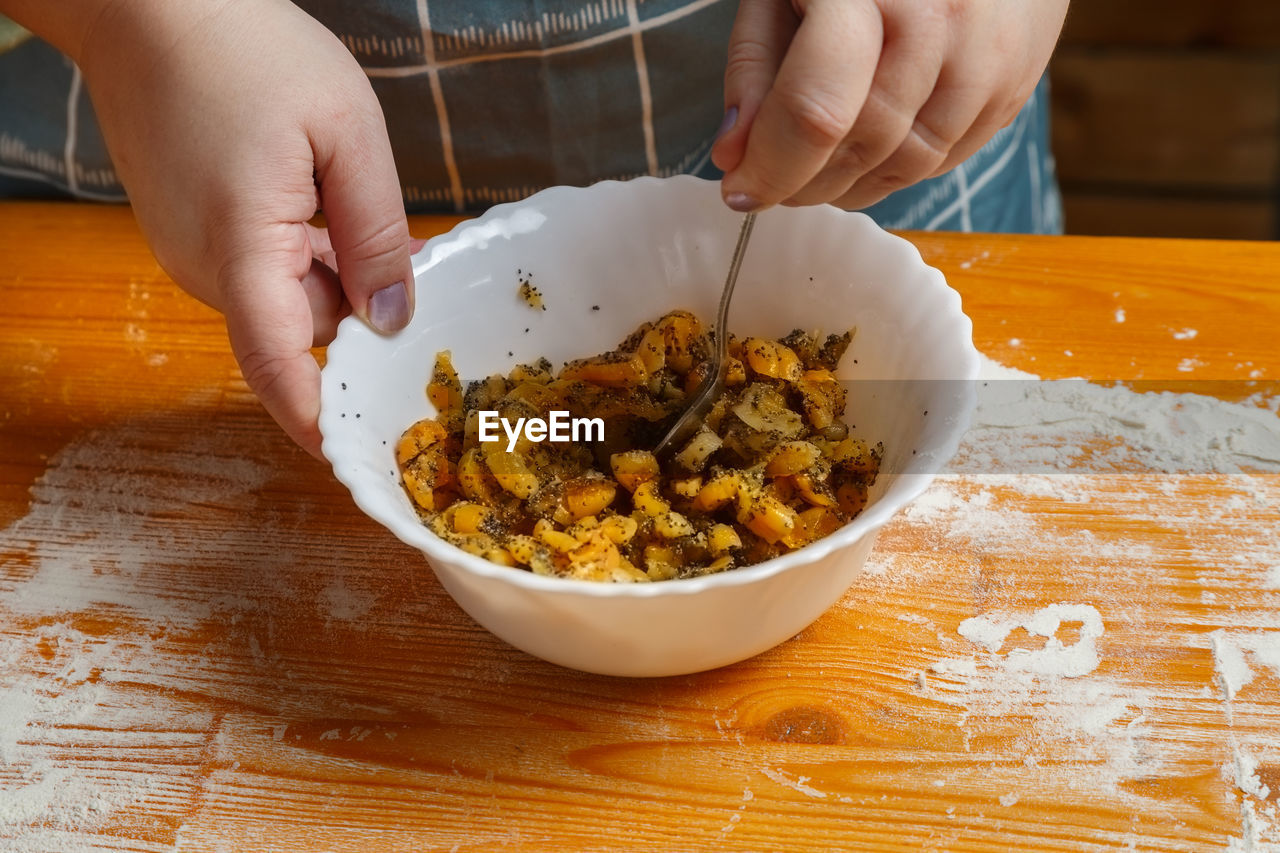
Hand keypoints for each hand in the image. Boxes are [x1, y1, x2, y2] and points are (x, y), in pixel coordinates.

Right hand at [74, 0, 414, 456]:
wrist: (150, 3)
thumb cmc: (246, 47)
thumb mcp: (346, 132)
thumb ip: (376, 233)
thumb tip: (392, 321)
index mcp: (243, 247)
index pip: (276, 364)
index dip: (317, 418)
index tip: (359, 457)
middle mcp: (205, 265)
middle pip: (297, 333)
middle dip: (361, 329)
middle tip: (428, 302)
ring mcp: (192, 249)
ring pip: (285, 300)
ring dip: (339, 284)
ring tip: (384, 234)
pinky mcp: (193, 231)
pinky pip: (263, 269)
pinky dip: (309, 259)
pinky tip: (338, 215)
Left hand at [711, 0, 1068, 211]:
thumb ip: (753, 68)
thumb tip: (733, 155)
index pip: (815, 111)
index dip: (771, 167)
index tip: (740, 190)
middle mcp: (934, 19)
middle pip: (861, 145)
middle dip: (803, 182)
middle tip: (773, 182)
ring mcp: (984, 53)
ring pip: (905, 165)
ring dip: (848, 188)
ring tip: (816, 172)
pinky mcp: (1012, 83)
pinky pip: (945, 159)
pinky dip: (894, 173)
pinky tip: (868, 152)